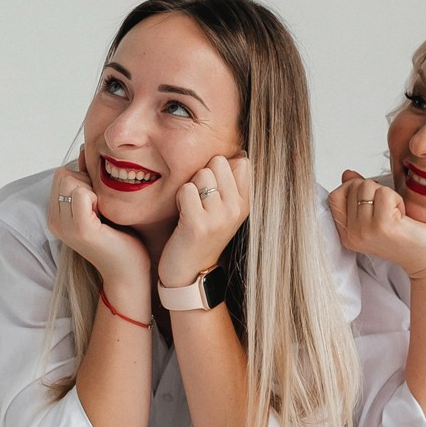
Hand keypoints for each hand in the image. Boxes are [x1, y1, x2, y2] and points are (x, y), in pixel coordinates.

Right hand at [48, 158, 149, 289]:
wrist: (130, 270)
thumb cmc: (120, 235)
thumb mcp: (100, 201)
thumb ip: (88, 177)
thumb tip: (84, 148)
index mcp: (56, 214)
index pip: (61, 173)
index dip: (83, 178)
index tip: (98, 201)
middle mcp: (54, 220)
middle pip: (64, 173)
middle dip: (86, 181)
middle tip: (102, 206)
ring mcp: (65, 226)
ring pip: (71, 180)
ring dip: (93, 189)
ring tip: (104, 212)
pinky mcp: (81, 229)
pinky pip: (82, 193)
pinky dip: (97, 197)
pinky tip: (105, 216)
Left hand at [159, 154, 250, 286]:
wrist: (189, 273)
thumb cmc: (201, 234)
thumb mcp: (224, 210)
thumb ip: (231, 183)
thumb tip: (238, 153)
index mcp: (245, 203)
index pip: (242, 161)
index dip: (220, 168)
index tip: (214, 190)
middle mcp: (237, 209)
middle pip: (219, 161)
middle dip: (204, 174)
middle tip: (199, 200)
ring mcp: (219, 217)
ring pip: (202, 173)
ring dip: (190, 187)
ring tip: (190, 208)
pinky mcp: (198, 225)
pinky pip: (186, 190)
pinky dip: (179, 198)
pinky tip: (182, 215)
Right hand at [328, 170, 425, 277]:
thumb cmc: (408, 237)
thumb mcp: (376, 216)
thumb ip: (359, 196)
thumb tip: (347, 174)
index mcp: (347, 234)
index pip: (334, 197)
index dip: (352, 188)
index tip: (372, 201)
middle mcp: (352, 235)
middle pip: (353, 187)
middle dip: (374, 190)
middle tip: (388, 211)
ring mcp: (365, 231)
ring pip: (368, 186)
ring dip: (387, 194)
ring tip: (396, 214)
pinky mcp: (382, 225)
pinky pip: (385, 193)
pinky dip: (397, 199)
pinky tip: (403, 216)